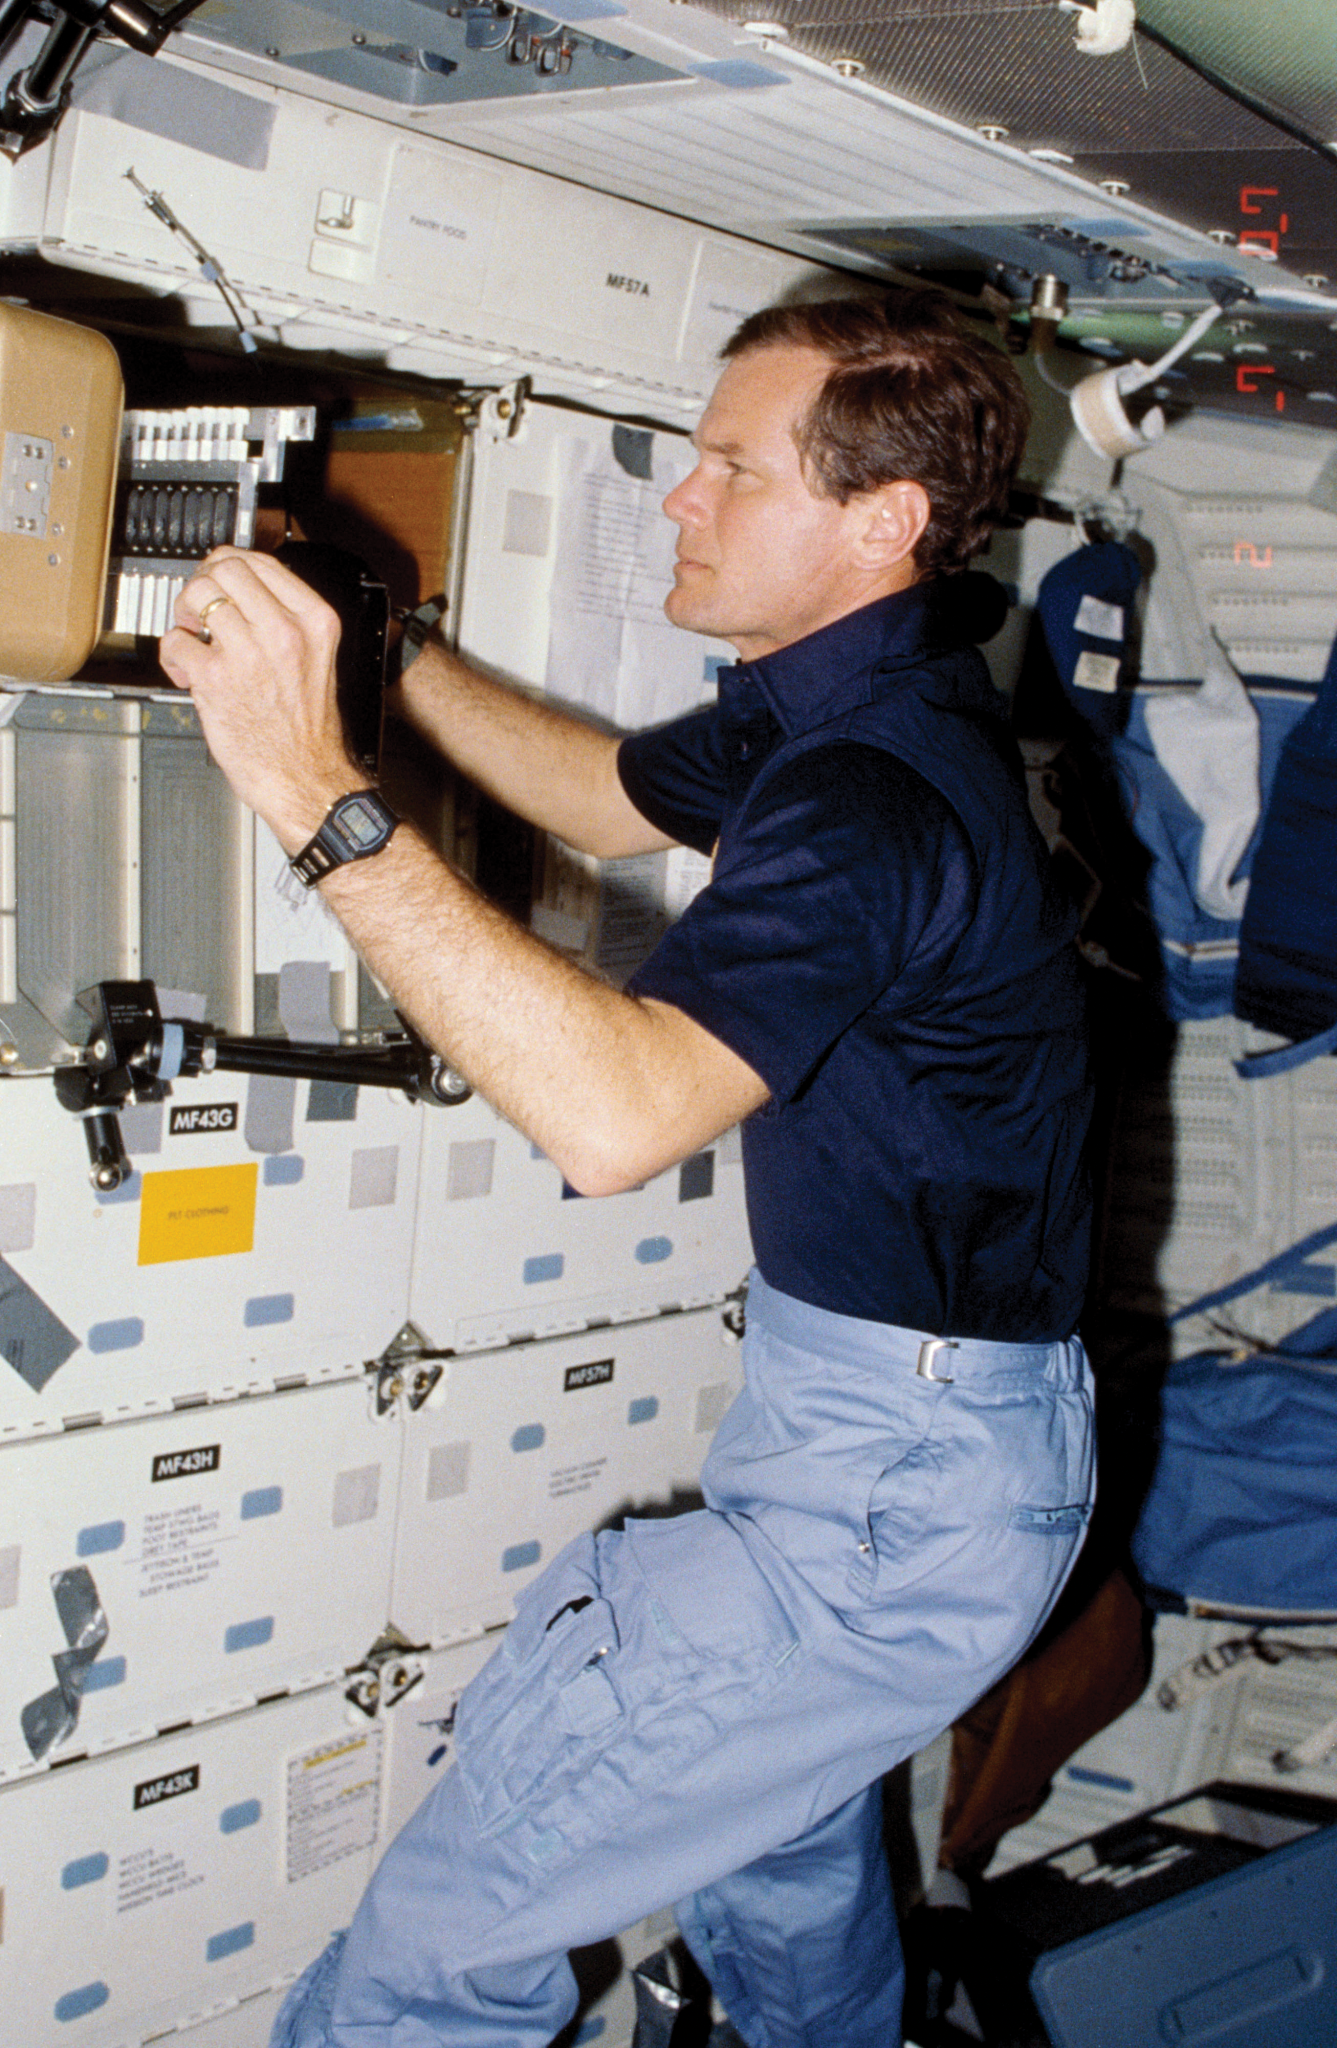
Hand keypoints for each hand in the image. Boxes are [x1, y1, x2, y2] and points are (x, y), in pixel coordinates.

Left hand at [159, 547, 362, 851]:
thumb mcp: (317, 658)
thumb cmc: (309, 730)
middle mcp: (283, 631)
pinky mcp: (215, 680)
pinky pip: (176, 641)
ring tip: (193, 638)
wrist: (306, 779)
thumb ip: (286, 619)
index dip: (229, 562)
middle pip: (224, 568)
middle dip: (203, 582)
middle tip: (200, 608)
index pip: (260, 561)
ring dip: (185, 616)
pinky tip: (186, 672)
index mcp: (314, 621)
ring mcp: (248, 653)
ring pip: (197, 596)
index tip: (218, 574)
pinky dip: (173, 655)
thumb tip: (241, 590)